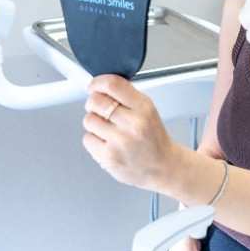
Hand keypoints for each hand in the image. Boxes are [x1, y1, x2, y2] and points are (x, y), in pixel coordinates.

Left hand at [81, 75, 178, 190]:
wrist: (162, 167)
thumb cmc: (153, 140)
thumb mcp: (149, 110)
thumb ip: (127, 97)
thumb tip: (101, 86)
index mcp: (144, 108)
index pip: (113, 85)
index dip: (98, 83)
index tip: (94, 86)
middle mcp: (133, 123)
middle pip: (95, 101)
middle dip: (93, 103)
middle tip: (99, 109)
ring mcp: (120, 141)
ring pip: (88, 120)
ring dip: (94, 123)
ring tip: (107, 129)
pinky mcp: (108, 157)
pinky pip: (87, 139)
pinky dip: (93, 139)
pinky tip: (107, 142)